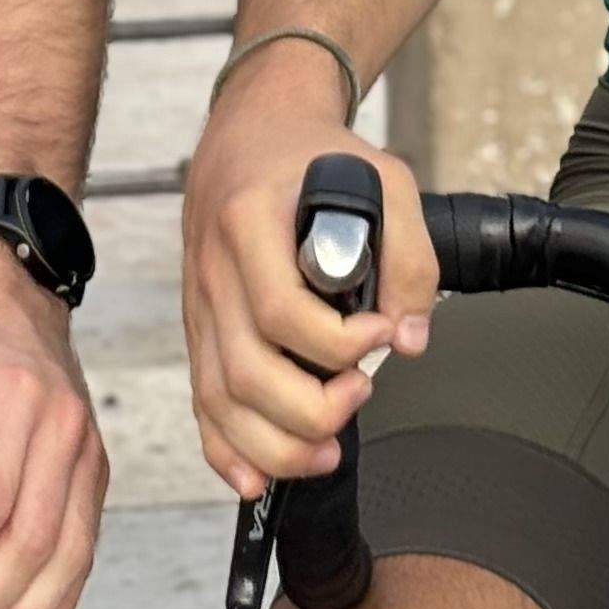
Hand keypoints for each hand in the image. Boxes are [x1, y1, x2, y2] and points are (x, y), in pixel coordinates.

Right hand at [180, 42, 437, 505]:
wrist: (252, 130)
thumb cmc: (315, 154)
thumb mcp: (384, 177)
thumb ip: (410, 255)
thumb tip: (410, 339)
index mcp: (248, 221)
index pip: (281, 309)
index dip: (339, 343)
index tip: (383, 331)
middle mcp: (213, 269)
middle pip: (246, 370)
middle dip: (311, 409)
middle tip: (363, 391)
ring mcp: (198, 304)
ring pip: (219, 399)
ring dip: (276, 444)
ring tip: (330, 449)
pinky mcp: (199, 330)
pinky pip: (201, 402)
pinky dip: (225, 450)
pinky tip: (257, 478)